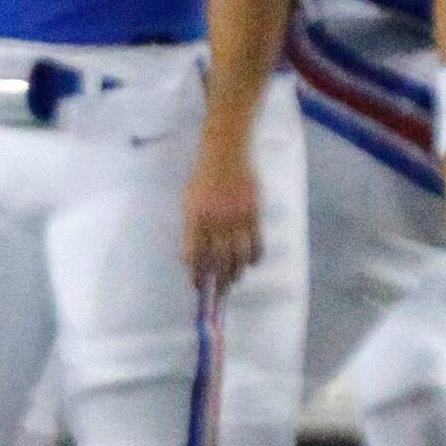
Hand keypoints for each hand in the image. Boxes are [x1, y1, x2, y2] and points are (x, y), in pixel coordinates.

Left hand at [183, 138, 260, 291]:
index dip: (196, 272)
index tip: (197, 286)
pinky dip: (254, 256)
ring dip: (237, 271)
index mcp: (195, 217)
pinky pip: (256, 241)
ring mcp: (236, 217)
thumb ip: (192, 228)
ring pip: (239, 254)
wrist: (226, 151)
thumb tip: (193, 256)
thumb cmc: (204, 176)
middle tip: (219, 294)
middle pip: (218, 259)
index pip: (195, 253)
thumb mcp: (190, 200)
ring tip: (235, 281)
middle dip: (218, 280)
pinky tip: (251, 263)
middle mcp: (216, 220)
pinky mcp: (254, 212)